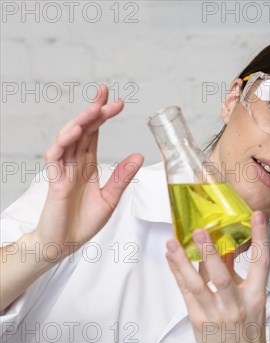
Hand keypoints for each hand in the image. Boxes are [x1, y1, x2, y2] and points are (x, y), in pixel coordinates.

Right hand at [31, 84, 142, 259]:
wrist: (64, 243)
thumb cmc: (84, 222)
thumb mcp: (110, 198)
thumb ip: (122, 177)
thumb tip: (138, 156)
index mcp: (87, 166)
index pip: (95, 135)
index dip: (103, 117)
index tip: (117, 102)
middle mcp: (74, 164)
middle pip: (83, 131)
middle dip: (94, 111)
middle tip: (107, 94)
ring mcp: (63, 171)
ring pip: (69, 139)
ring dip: (81, 122)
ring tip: (95, 109)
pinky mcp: (55, 181)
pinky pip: (55, 157)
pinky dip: (63, 143)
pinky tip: (75, 131)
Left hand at [166, 211, 269, 342]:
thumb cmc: (246, 326)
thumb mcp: (249, 298)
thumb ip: (234, 272)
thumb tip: (219, 245)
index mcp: (255, 296)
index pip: (262, 263)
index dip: (262, 238)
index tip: (259, 216)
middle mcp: (237, 306)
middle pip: (222, 277)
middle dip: (210, 253)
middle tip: (199, 231)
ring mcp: (216, 315)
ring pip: (196, 285)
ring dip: (182, 262)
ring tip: (172, 243)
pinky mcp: (199, 321)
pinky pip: (186, 293)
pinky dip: (177, 273)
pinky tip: (171, 258)